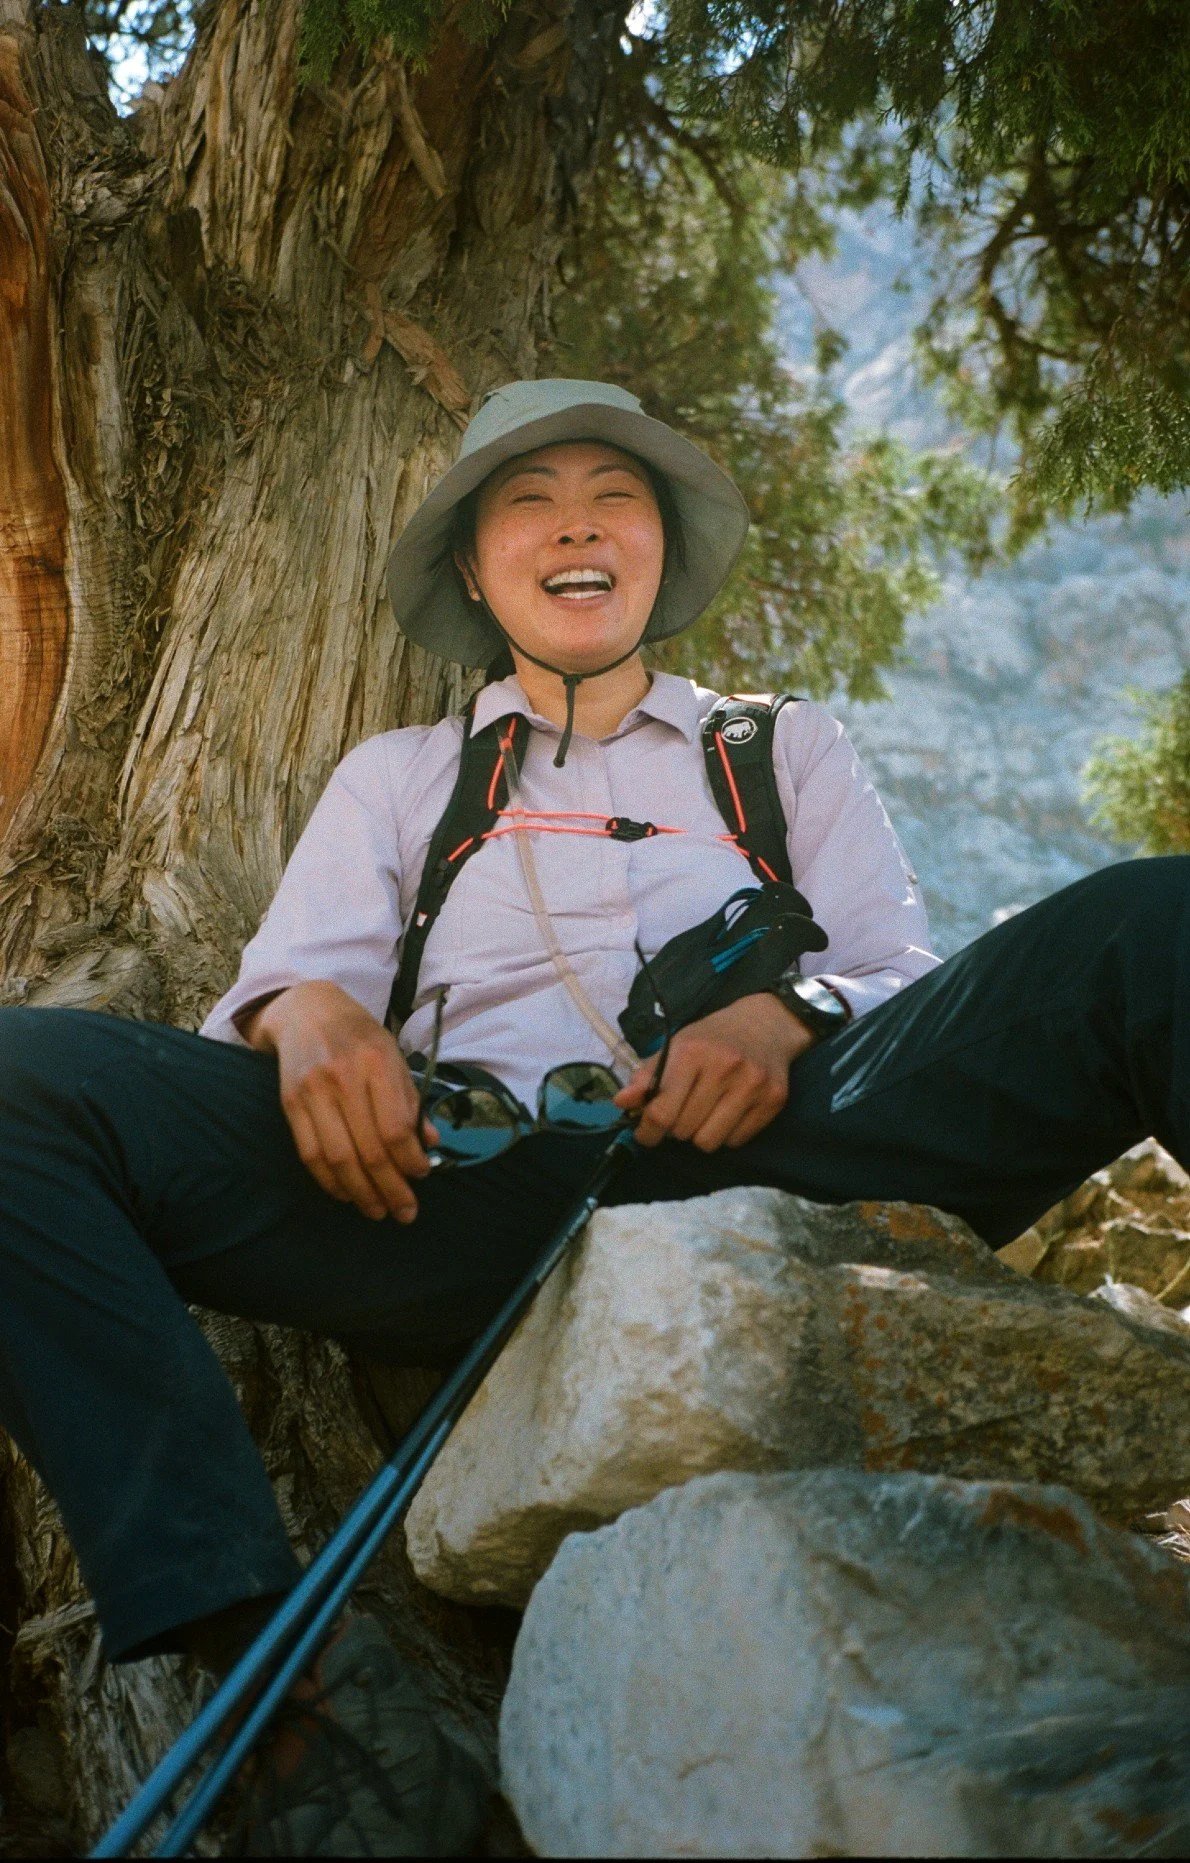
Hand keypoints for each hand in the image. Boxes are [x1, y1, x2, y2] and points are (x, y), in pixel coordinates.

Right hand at [244, 981, 432, 1222]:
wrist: (307, 1011)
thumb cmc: (360, 1036)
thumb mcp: (394, 1056)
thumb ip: (411, 1100)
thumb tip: (430, 1143)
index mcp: (376, 1062)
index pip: (395, 1127)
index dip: (411, 1160)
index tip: (423, 1174)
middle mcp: (343, 1077)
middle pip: (369, 1149)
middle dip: (390, 1189)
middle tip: (405, 1212)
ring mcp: (312, 1091)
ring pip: (338, 1158)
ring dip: (361, 1193)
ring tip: (378, 1211)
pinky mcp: (290, 1103)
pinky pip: (310, 1153)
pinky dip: (329, 1181)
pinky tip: (347, 1194)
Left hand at [614, 992, 815, 1151]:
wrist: (766, 1023)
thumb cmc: (713, 1038)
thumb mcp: (676, 1046)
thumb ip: (646, 1076)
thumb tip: (621, 1103)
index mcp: (693, 1052)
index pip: (662, 1112)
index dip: (647, 1131)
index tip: (645, 1133)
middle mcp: (724, 1067)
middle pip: (684, 1130)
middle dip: (675, 1128)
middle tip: (681, 1113)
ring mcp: (752, 1085)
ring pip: (709, 1142)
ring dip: (700, 1135)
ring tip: (703, 1114)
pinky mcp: (774, 1100)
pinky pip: (736, 1141)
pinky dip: (726, 1134)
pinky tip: (727, 1112)